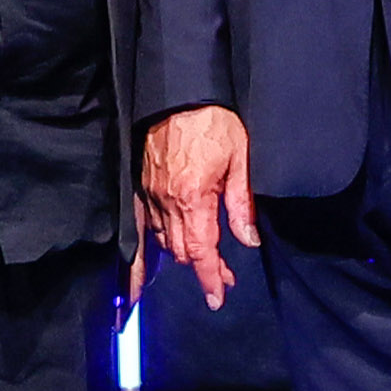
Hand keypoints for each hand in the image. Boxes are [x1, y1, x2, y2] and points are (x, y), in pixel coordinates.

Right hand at [140, 106, 260, 308]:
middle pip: (181, 252)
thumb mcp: (239, 160)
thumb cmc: (213, 121)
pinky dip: (157, 241)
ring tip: (205, 261)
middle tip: (225, 276)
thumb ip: (241, 205)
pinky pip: (146, 224)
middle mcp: (166, 202)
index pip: (201, 251)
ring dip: (184, 255)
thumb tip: (249, 239)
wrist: (178, 93)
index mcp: (193, 198)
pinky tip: (165, 249)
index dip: (210, 278)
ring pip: (163, 241)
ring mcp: (150, 194)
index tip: (217, 298)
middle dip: (202, 268)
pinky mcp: (141, 185)